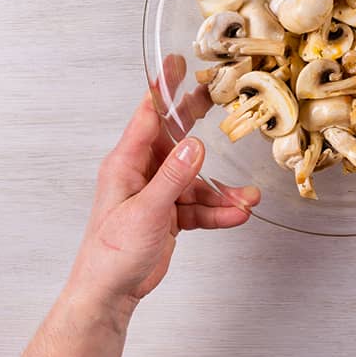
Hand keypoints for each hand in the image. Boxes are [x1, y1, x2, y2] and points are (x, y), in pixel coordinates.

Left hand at [68, 57, 260, 307]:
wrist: (109, 293)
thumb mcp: (145, 212)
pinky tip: (236, 215)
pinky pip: (200, 206)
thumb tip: (194, 145)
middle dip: (198, 121)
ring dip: (221, 191)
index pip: (147, 116)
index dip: (163, 88)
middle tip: (219, 97)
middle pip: (176, 139)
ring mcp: (158, 193)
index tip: (177, 63)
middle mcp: (142, 172)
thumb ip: (172, 177)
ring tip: (246, 198)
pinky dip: (218, 212)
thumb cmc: (110, 253)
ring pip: (197, 181)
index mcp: (126, 163)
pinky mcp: (170, 215)